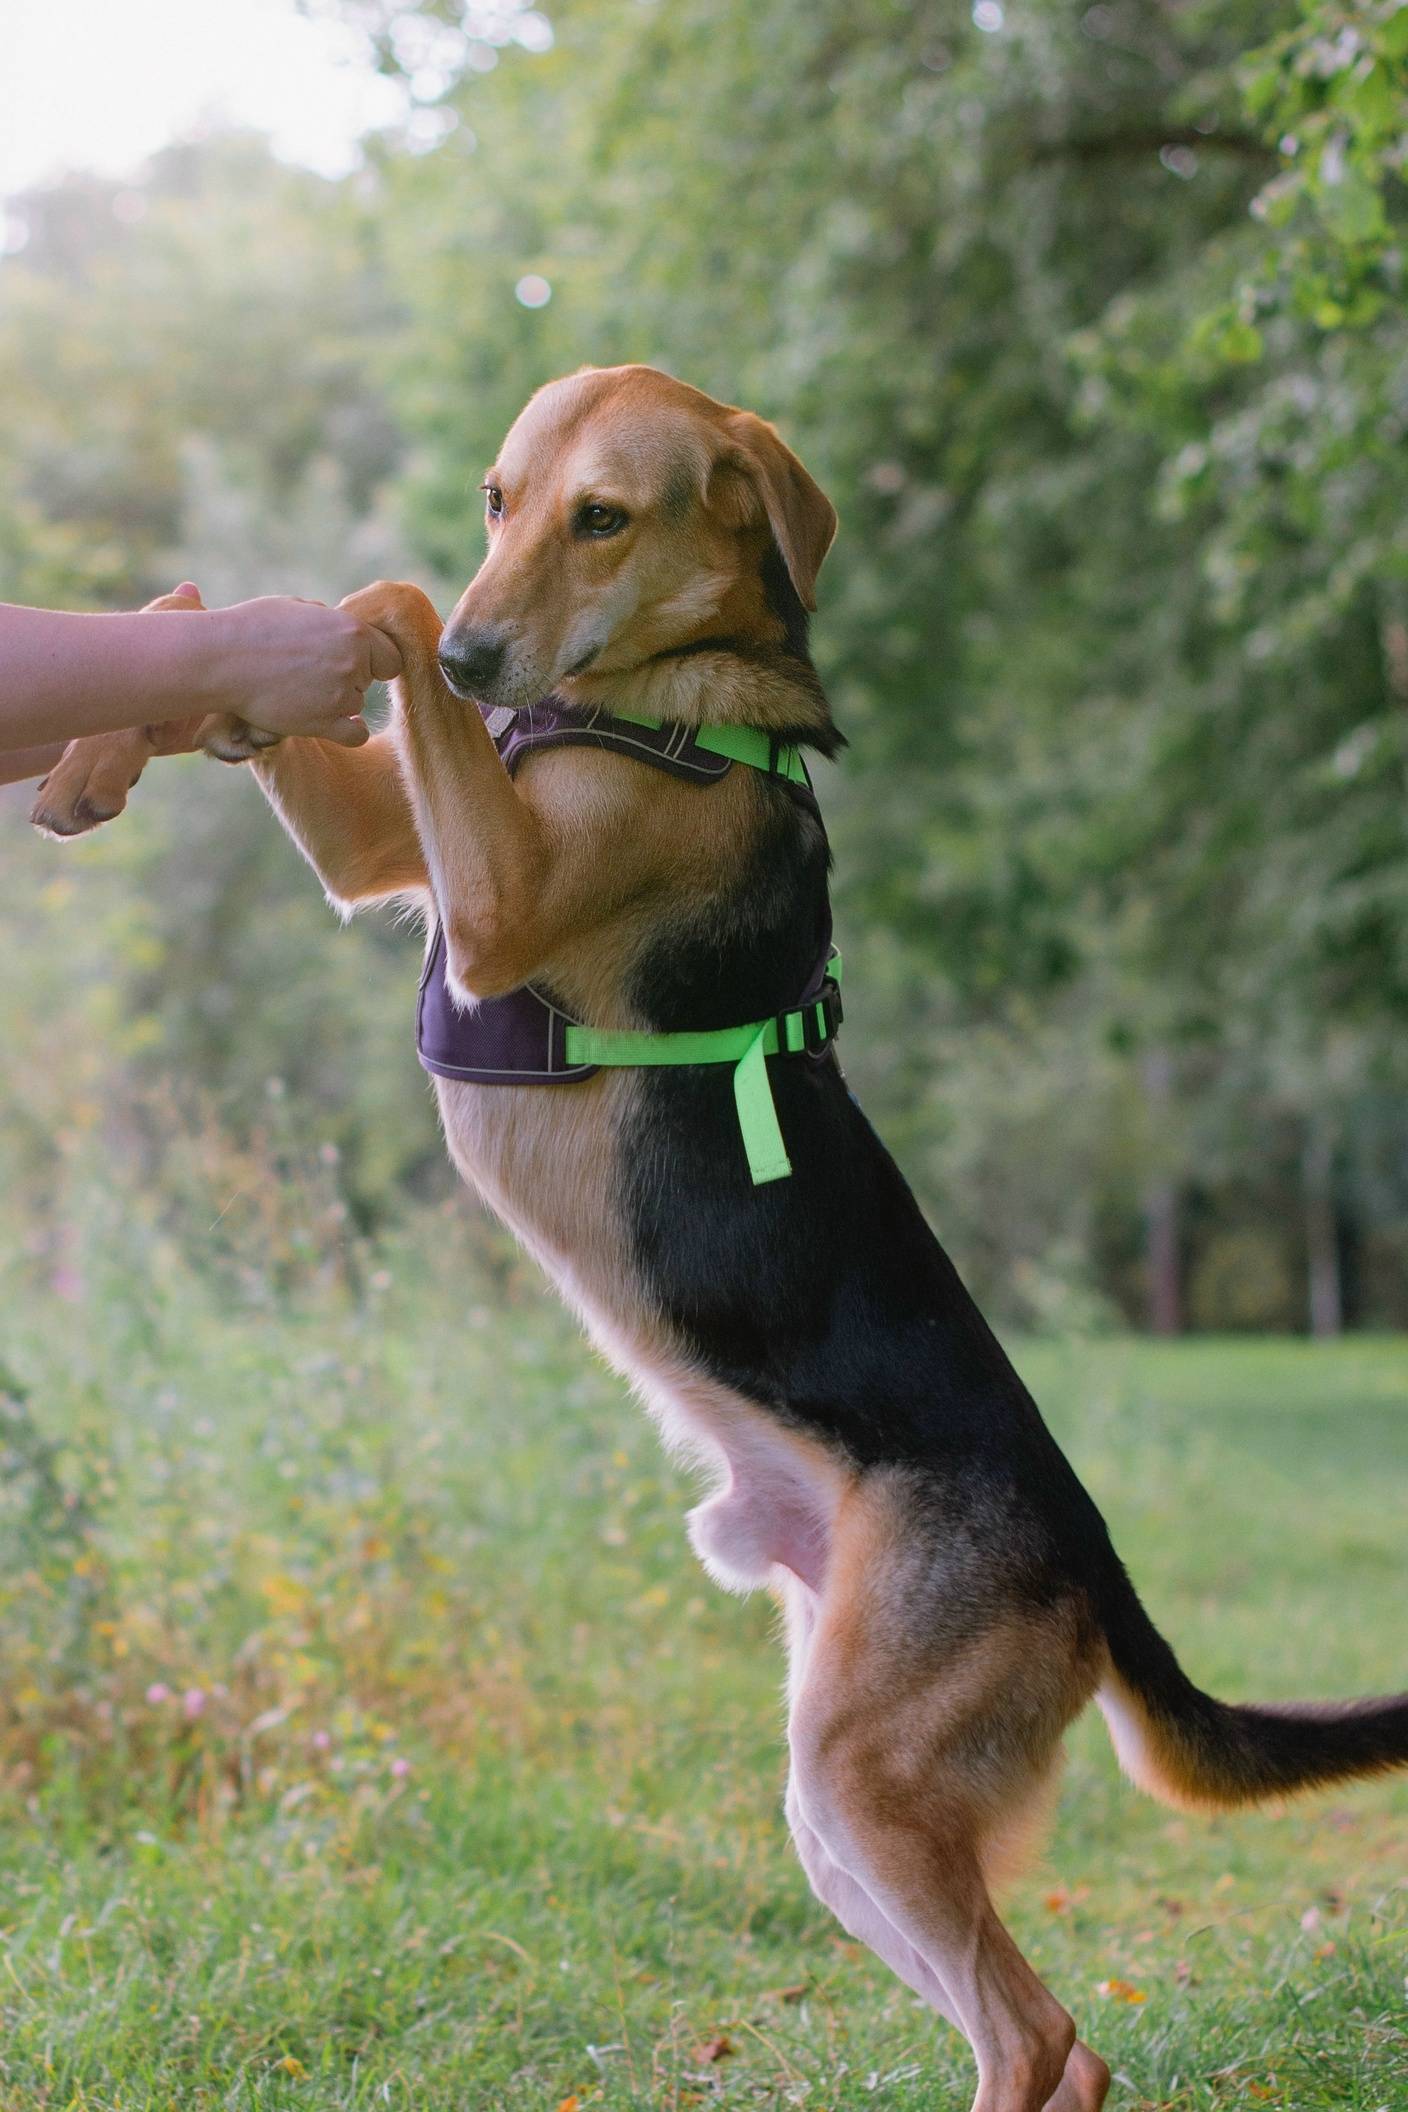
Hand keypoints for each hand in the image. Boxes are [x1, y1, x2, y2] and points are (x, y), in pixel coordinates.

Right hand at [200, 590, 401, 744]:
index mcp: (353, 632)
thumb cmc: (252, 628)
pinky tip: (330, 723)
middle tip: (308, 672)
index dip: (372, 659)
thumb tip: (341, 629)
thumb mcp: (298, 609)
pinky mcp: (323, 724)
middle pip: (367, 680)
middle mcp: (354, 664)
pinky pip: (356, 735)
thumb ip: (330, 621)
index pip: (389, 656)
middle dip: (346, 677)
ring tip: (297, 689)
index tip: (351, 661)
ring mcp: (340, 696)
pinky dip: (348, 731)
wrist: (221, 659)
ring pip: (355, 705)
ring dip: (335, 702)